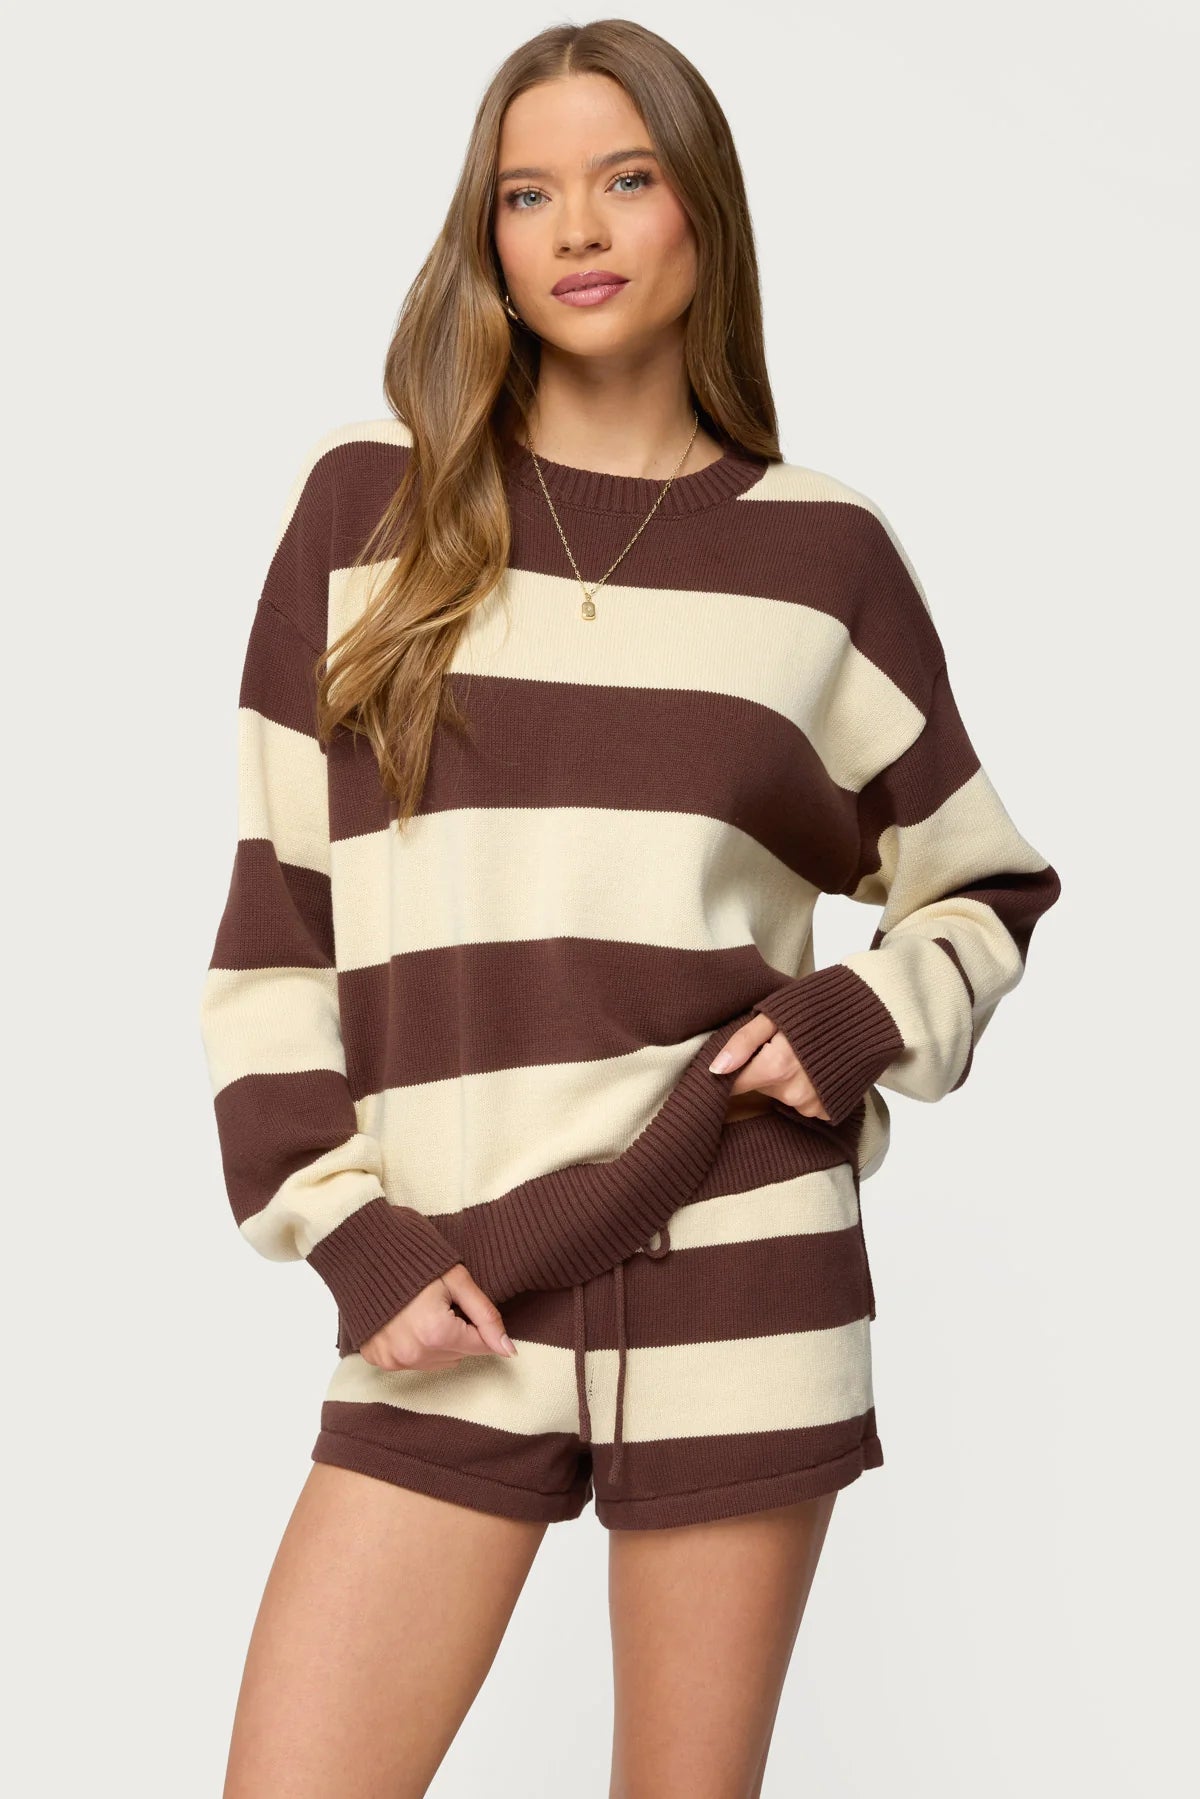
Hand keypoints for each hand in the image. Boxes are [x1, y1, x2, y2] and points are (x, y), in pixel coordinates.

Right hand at [358, 1263, 518, 1370]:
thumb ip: (486, 1316)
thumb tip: (509, 1350)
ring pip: (437, 1362)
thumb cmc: (413, 1260)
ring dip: (438, 1342)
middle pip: (459, 1355)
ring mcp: (392, 1360)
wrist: (364, 1252)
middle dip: (458, 1332)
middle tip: (441, 1303)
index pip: (481, 1346)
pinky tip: (406, 1321)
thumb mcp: (457, 1280)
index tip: (462, 1303)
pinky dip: (414, 1346)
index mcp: (436, 1334)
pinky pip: (410, 1362)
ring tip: (422, 1311)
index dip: (478, 1323)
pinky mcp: (377, 1359)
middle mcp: (413, 1354)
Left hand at [708, 1013, 831, 1121]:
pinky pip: (804, 1104)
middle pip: (761, 1088)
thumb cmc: (818, 1005)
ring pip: (782, 1096)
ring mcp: (814, 1105)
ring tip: (804, 1054)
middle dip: (764, 1069)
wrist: (870, 1012)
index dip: (731, 1073)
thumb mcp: (773, 1015)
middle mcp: (794, 1093)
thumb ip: (742, 1043)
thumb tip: (715, 1069)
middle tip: (781, 1045)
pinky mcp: (829, 1110)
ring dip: (786, 1079)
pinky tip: (817, 1069)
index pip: (734, 1086)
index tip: (736, 1061)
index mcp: (776, 1068)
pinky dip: (806, 1089)